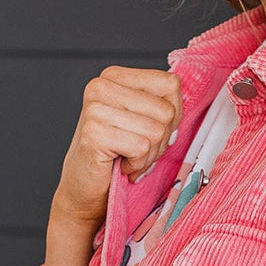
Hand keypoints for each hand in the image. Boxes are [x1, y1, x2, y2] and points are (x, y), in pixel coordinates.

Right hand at [51, 65, 183, 226]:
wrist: (85, 188)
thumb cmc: (117, 155)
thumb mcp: (143, 120)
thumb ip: (162, 104)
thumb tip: (179, 102)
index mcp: (115, 76)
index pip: (170, 84)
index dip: (173, 114)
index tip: (153, 129)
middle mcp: (101, 86)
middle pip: (166, 111)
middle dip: (160, 139)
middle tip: (138, 149)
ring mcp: (95, 108)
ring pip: (156, 131)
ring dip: (149, 155)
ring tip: (129, 157)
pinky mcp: (94, 133)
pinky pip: (141, 147)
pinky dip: (137, 164)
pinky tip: (121, 164)